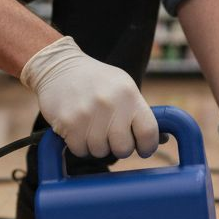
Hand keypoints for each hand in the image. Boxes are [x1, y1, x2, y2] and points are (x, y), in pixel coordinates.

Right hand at [21, 36, 157, 158]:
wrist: (58, 66)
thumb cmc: (96, 81)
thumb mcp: (123, 87)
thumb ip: (139, 112)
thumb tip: (160, 139)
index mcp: (129, 94)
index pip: (149, 131)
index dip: (148, 146)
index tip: (143, 148)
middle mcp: (110, 103)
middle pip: (123, 148)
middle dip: (119, 148)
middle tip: (111, 137)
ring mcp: (88, 114)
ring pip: (100, 152)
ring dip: (96, 146)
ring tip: (91, 128)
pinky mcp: (68, 122)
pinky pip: (80, 150)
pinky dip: (79, 145)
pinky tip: (77, 129)